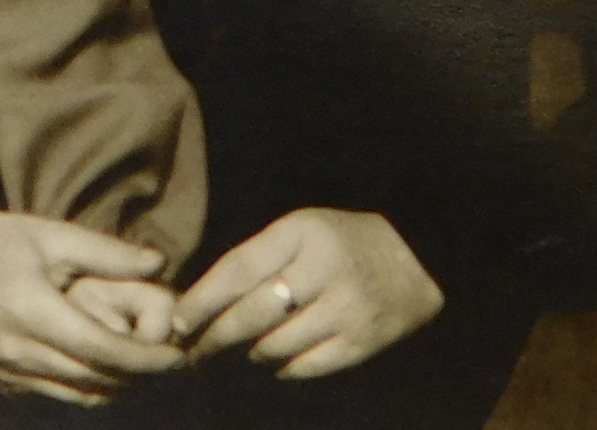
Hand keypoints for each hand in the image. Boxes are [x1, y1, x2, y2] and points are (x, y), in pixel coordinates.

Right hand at [0, 199, 184, 406]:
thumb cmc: (4, 239)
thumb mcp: (56, 234)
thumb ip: (109, 253)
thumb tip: (159, 264)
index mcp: (26, 307)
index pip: (99, 348)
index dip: (145, 358)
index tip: (177, 355)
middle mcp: (12, 347)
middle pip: (94, 378)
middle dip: (140, 374)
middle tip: (172, 360)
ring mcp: (4, 370)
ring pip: (80, 395)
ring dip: (119, 385)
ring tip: (147, 365)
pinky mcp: (2, 381)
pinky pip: (59, 394)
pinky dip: (90, 387)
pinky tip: (109, 367)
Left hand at [173, 208, 442, 378]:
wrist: (417, 259)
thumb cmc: (341, 243)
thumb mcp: (300, 229)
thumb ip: (257, 258)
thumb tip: (202, 301)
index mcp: (301, 232)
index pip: (238, 269)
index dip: (202, 300)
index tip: (178, 321)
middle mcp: (323, 269)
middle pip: (253, 314)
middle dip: (215, 337)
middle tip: (194, 351)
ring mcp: (345, 309)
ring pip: (275, 345)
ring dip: (248, 353)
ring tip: (236, 351)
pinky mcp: (362, 342)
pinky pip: (304, 366)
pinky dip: (281, 367)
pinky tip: (273, 359)